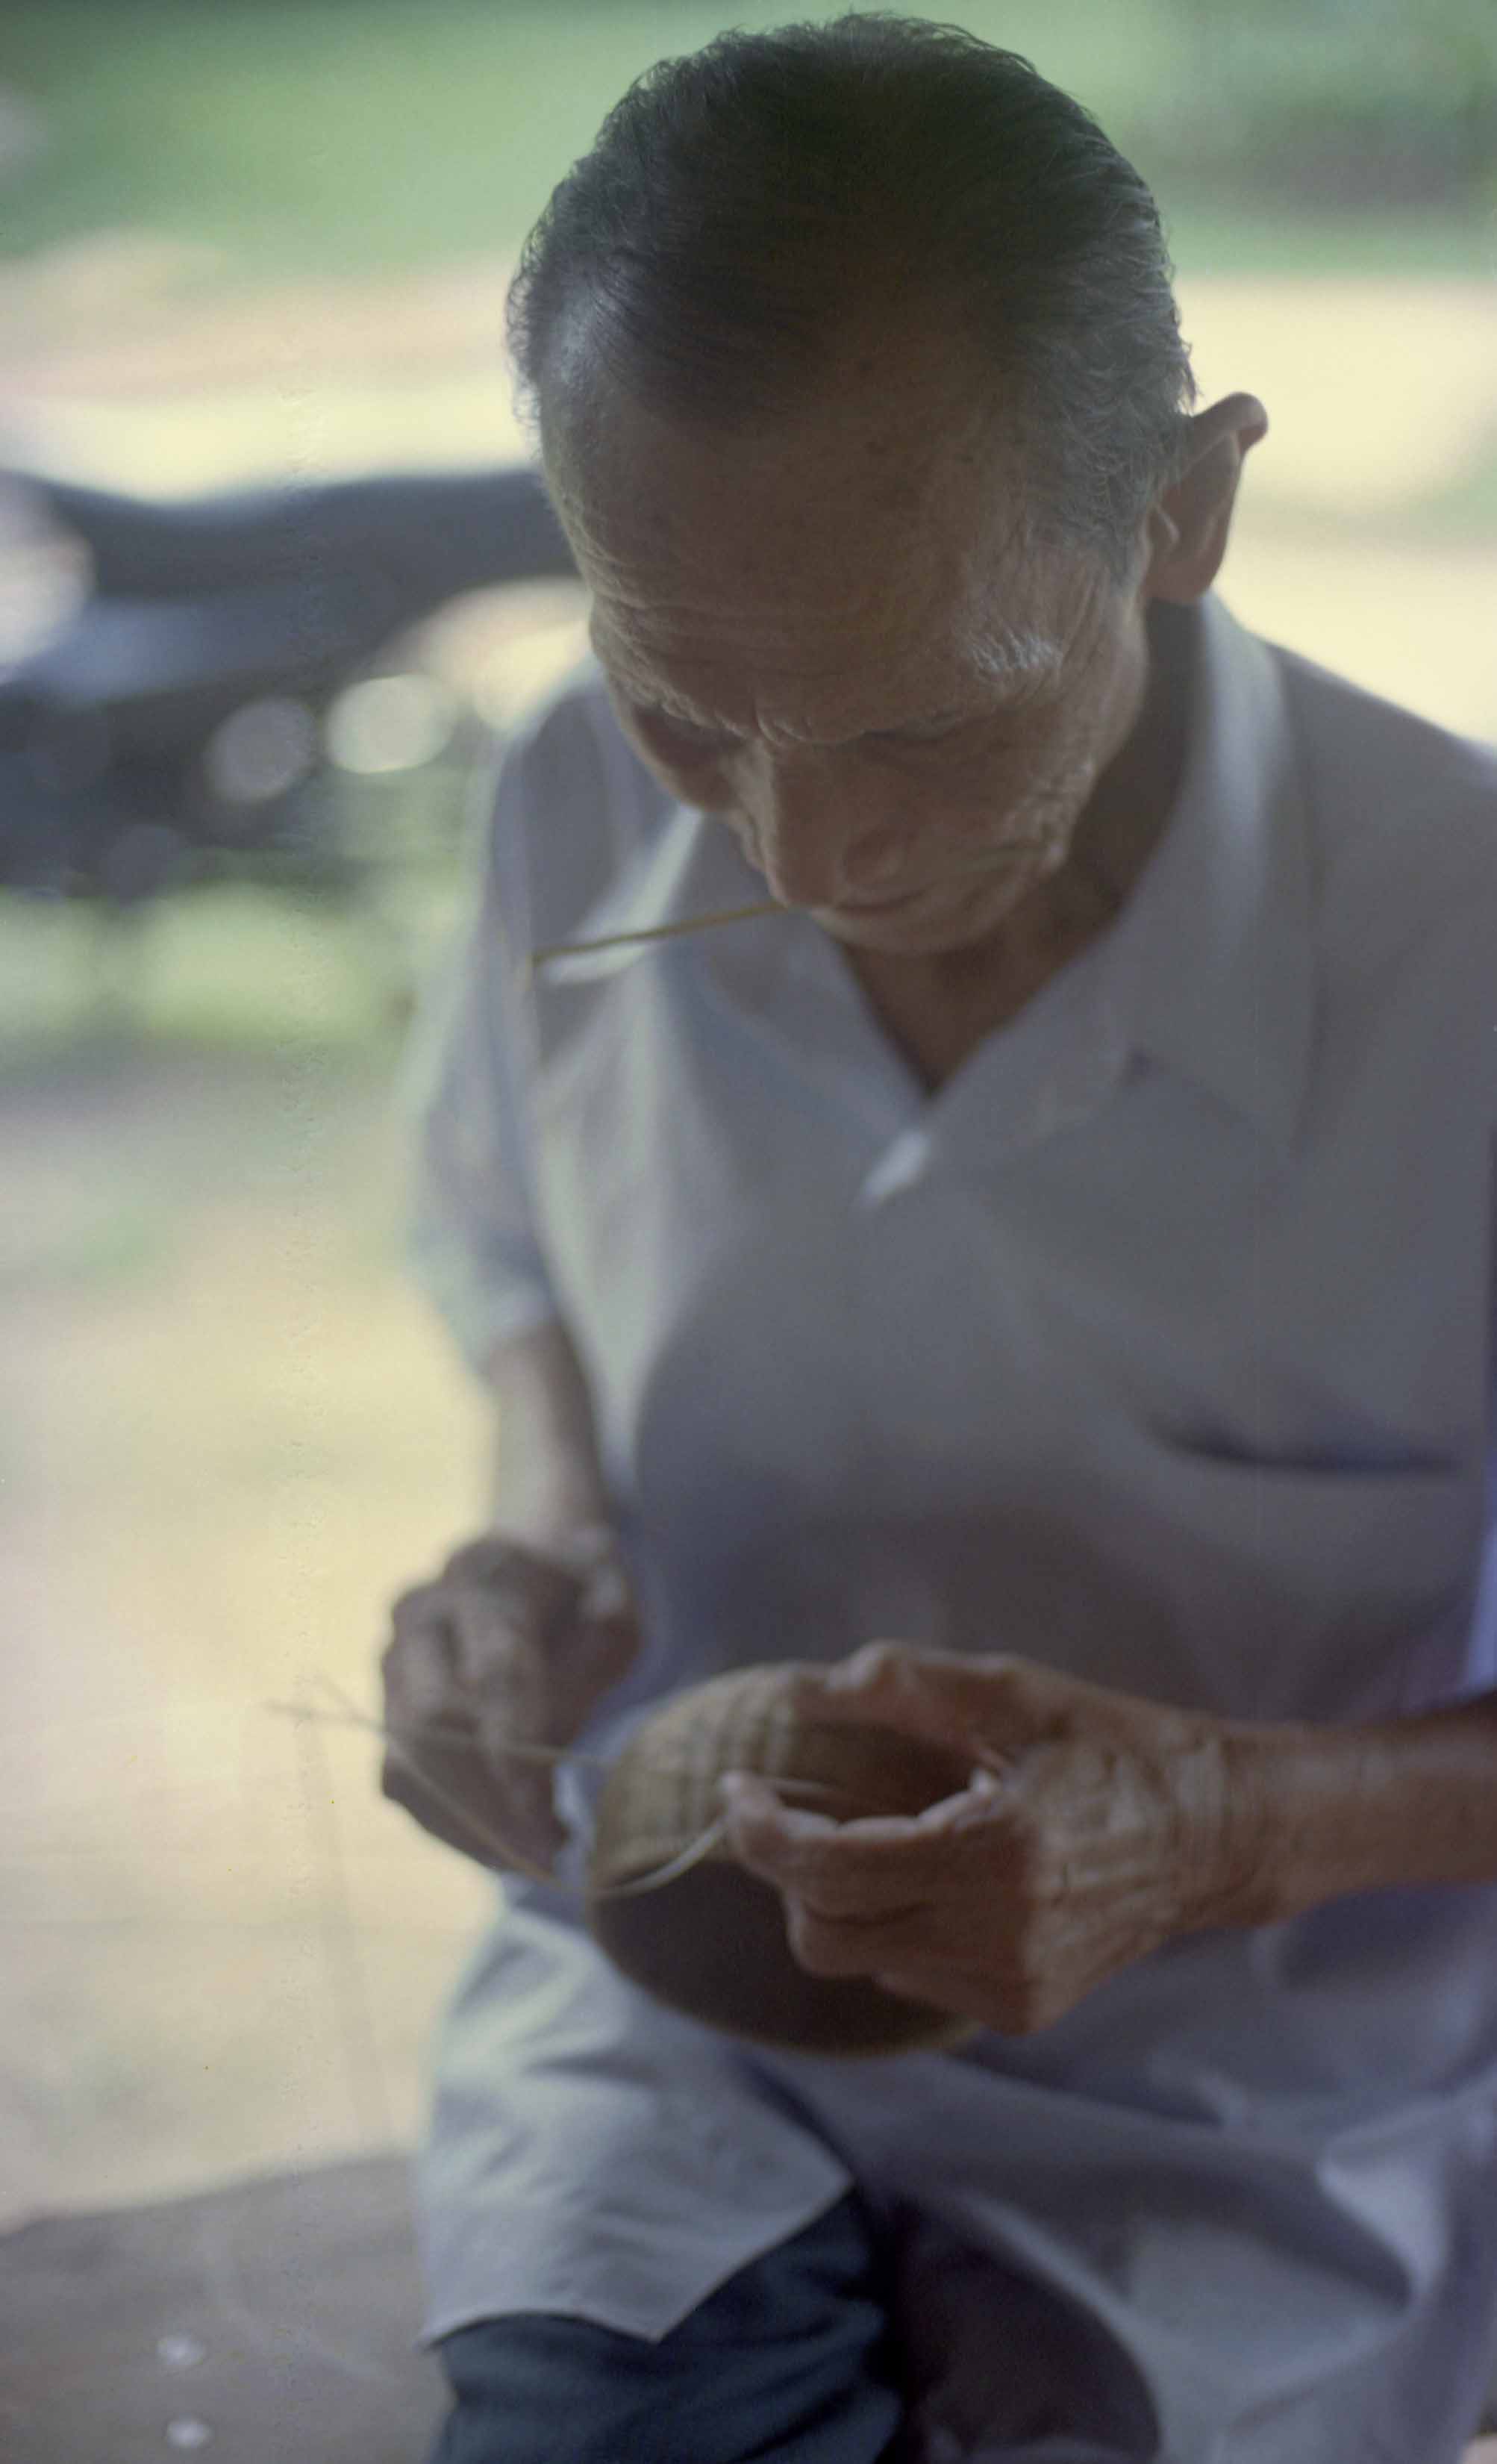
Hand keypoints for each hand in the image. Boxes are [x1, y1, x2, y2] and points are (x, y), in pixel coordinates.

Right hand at [379, 1523, 640, 1873]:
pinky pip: (402, 1783)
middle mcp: (420, 1619)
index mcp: (482, 1580)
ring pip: (408, 1764)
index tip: (547, 1816)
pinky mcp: (386, 1710)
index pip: (492, 1674)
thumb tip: (567, 1705)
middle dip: (489, 1802)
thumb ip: (603, 1635)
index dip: (515, 1750)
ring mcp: (393, 1665)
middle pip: (433, 1725)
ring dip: (468, 1827)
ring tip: (533, 1860)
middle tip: (546, 1856)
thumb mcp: (614, 1596)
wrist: (518, 1562)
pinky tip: (503, 1847)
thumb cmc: (577, 1589)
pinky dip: (450, 1827)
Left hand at [720, 1642, 1270, 2034]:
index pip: (832, 1870)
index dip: (761, 1833)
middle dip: (790, 1871)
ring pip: (861, 1960)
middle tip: (795, 1812)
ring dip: (841, 1898)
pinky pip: (909, 1975)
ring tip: (879, 1835)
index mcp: (997, 1853)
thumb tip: (793, 1690)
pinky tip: (939, 1877)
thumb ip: (898, 1685)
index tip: (737, 1790)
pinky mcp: (1018, 2010)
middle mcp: (1001, 1936)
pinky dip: (894, 1926)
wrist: (1210, 1834)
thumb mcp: (1008, 1691)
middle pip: (825, 1933)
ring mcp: (1010, 1986)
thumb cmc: (1107, 1747)